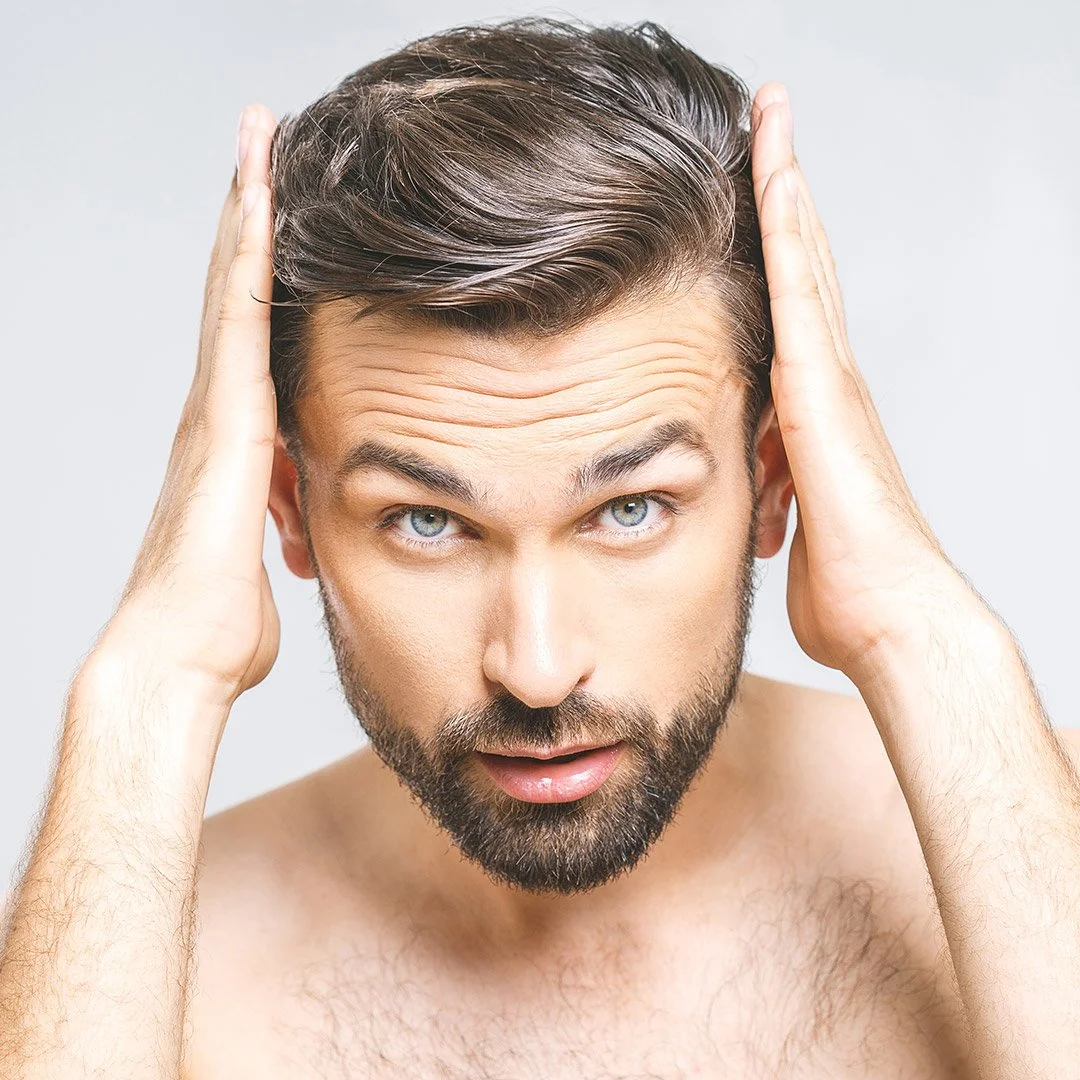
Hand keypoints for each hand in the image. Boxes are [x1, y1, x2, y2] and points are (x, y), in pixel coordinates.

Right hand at [92, 104, 280, 710]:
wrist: (178, 656)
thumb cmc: (219, 624)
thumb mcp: (275, 556)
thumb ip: (287, 520)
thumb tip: (304, 520)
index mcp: (233, 442)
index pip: (250, 337)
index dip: (260, 273)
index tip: (276, 213)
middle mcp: (217, 412)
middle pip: (236, 293)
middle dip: (249, 218)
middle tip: (262, 141)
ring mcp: (214, 410)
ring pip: (234, 290)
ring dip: (246, 216)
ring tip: (258, 142)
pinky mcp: (224, 421)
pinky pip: (240, 322)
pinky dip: (249, 261)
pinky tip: (261, 203)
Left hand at [750, 83, 975, 681]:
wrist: (891, 618)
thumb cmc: (844, 585)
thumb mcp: (786, 524)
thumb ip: (772, 495)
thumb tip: (756, 506)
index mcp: (813, 414)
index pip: (791, 314)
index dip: (778, 254)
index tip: (757, 198)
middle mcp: (826, 384)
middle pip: (804, 269)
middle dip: (784, 195)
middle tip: (767, 121)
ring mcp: (830, 382)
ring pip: (806, 266)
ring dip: (785, 190)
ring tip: (768, 119)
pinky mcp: (823, 394)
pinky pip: (801, 298)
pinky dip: (790, 238)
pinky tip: (776, 181)